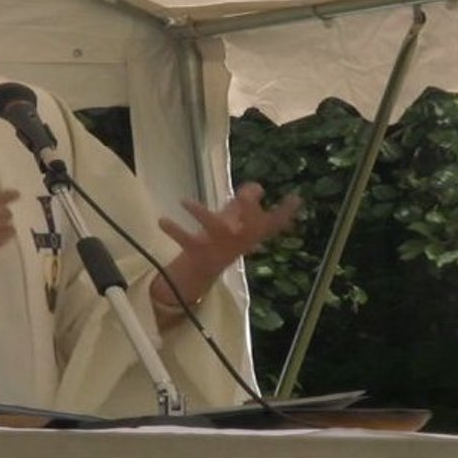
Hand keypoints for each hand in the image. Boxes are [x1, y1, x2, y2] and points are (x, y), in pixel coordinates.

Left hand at [153, 182, 300, 306]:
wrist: (203, 271)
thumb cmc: (223, 238)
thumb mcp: (235, 218)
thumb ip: (245, 202)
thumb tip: (256, 186)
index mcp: (250, 233)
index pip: (273, 224)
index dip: (285, 213)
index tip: (295, 198)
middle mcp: (238, 241)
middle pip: (249, 227)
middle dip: (248, 210)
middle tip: (244, 193)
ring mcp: (219, 247)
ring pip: (214, 229)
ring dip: (201, 214)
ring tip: (184, 202)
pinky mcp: (199, 252)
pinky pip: (186, 240)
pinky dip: (174, 230)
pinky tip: (162, 220)